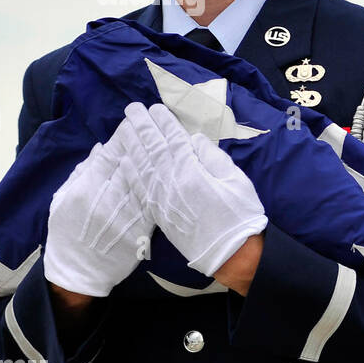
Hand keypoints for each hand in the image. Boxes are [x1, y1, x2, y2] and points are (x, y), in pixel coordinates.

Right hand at [44, 126, 154, 296]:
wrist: (78, 272)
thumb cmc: (66, 233)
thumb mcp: (61, 200)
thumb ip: (80, 174)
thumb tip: (101, 148)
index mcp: (85, 191)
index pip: (108, 157)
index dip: (123, 138)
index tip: (133, 122)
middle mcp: (107, 201)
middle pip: (130, 165)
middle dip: (143, 142)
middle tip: (154, 123)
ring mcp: (125, 217)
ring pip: (147, 182)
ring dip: (159, 160)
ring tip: (168, 140)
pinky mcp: (140, 231)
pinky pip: (156, 204)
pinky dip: (165, 188)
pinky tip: (174, 173)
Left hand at [117, 102, 267, 276]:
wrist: (230, 253)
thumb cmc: (239, 214)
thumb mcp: (235, 179)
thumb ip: (212, 157)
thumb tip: (193, 140)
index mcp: (192, 170)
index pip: (173, 140)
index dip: (163, 122)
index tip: (155, 108)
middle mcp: (171, 182)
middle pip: (152, 148)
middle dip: (142, 127)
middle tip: (132, 110)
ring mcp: (161, 198)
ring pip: (141, 165)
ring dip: (131, 144)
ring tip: (125, 127)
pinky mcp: (157, 213)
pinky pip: (138, 187)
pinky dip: (129, 171)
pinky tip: (123, 160)